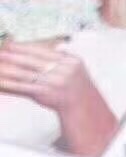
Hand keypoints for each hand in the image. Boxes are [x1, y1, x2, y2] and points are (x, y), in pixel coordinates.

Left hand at [0, 41, 117, 156]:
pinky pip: (25, 87)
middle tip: (0, 53)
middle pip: (31, 60)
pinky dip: (11, 85)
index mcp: (69, 60)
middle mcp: (63, 70)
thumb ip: (55, 58)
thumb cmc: (77, 90)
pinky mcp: (47, 94)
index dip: (22, 47)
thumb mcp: (72, 68)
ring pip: (26, 73)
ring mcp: (56, 82)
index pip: (41, 49)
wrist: (87, 111)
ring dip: (8, 70)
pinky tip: (2, 82)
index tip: (9, 44)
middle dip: (12, 56)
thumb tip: (32, 49)